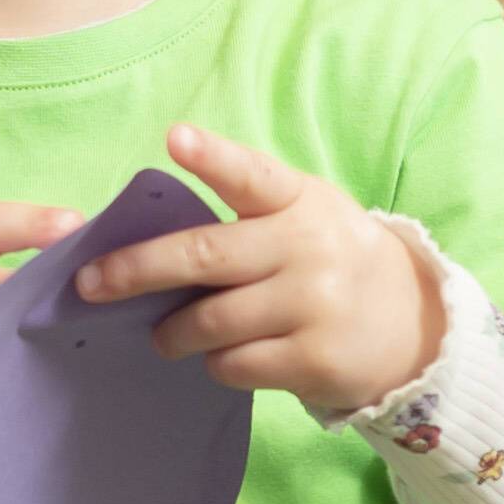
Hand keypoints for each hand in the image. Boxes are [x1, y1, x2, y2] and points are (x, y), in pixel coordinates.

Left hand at [68, 124, 442, 415]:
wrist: (412, 326)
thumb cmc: (329, 260)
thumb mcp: (303, 215)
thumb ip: (244, 214)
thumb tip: (145, 240)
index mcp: (299, 201)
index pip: (252, 175)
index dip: (213, 157)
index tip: (176, 138)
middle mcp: (309, 247)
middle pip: (205, 257)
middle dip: (136, 271)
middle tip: (91, 284)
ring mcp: (314, 305)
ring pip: (210, 322)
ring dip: (173, 333)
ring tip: (165, 335)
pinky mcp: (314, 359)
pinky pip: (234, 364)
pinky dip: (215, 363)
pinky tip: (223, 356)